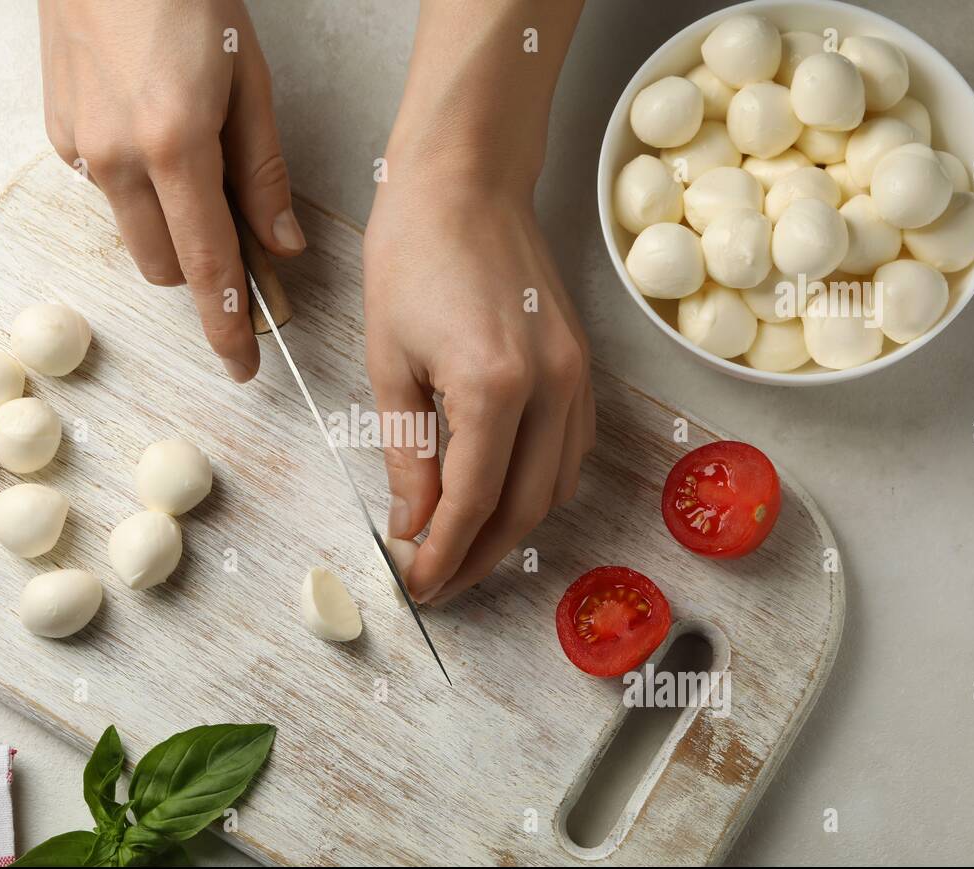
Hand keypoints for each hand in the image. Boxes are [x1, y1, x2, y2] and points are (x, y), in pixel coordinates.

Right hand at [38, 0, 303, 381]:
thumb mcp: (250, 81)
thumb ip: (264, 173)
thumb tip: (282, 246)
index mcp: (176, 146)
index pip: (208, 268)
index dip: (228, 325)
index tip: (243, 365)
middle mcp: (116, 160)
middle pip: (165, 266)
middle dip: (201, 267)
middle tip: (236, 228)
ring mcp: (79, 149)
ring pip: (133, 234)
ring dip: (167, 227)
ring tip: (192, 163)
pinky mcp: (58, 135)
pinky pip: (104, 191)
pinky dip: (135, 186)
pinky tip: (149, 131)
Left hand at [364, 175, 594, 604]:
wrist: (467, 180)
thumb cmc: (414, 252)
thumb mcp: (390, 360)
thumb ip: (408, 453)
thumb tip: (413, 523)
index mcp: (494, 386)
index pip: (470, 503)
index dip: (441, 555)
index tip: (416, 583)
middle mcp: (551, 388)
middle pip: (522, 510)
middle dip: (478, 558)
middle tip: (439, 582)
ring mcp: (576, 376)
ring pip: (555, 489)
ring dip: (511, 531)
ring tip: (465, 550)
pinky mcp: (583, 365)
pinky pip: (572, 451)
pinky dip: (539, 489)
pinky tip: (503, 498)